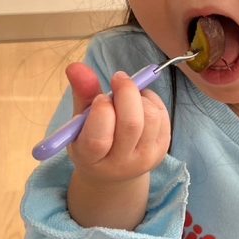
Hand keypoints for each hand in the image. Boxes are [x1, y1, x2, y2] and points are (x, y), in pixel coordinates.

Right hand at [65, 63, 170, 181]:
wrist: (115, 171)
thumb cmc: (92, 140)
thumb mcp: (80, 122)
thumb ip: (81, 94)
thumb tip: (76, 66)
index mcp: (91, 159)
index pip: (98, 139)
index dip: (101, 112)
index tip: (100, 97)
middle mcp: (121, 164)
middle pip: (131, 124)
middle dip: (126, 92)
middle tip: (118, 79)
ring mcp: (145, 158)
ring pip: (150, 116)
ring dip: (139, 96)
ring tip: (127, 96)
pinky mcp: (163, 149)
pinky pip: (162, 115)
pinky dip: (151, 100)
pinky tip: (139, 104)